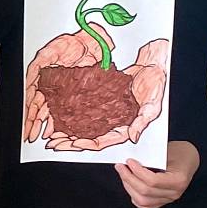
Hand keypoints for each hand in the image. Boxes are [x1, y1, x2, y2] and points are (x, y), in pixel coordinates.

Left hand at [22, 32, 168, 150]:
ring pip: (82, 125)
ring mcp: (105, 111)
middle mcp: (112, 122)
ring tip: (50, 133)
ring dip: (66, 129)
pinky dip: (71, 112)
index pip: (100, 142)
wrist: (153, 62)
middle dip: (69, 141)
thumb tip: (133, 138)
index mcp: (124, 128)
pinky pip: (83, 108)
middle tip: (52, 143)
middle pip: (87, 136)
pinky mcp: (100, 98)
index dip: (85, 145)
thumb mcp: (153, 104)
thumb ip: (142, 122)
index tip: (70, 144)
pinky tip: (58, 112)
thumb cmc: (155, 83)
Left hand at [117, 141, 199, 207]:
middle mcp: (174, 193)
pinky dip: (134, 196)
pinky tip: (129, 184)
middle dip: (128, 178)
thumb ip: (150, 158)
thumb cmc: (178, 152)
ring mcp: (168, 200)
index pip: (153, 181)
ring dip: (129, 187)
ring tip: (123, 173)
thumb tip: (129, 161)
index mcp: (179, 180)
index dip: (137, 172)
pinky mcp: (162, 202)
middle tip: (120, 166)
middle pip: (145, 192)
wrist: (188, 159)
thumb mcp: (167, 150)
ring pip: (142, 201)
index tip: (129, 161)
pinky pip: (144, 206)